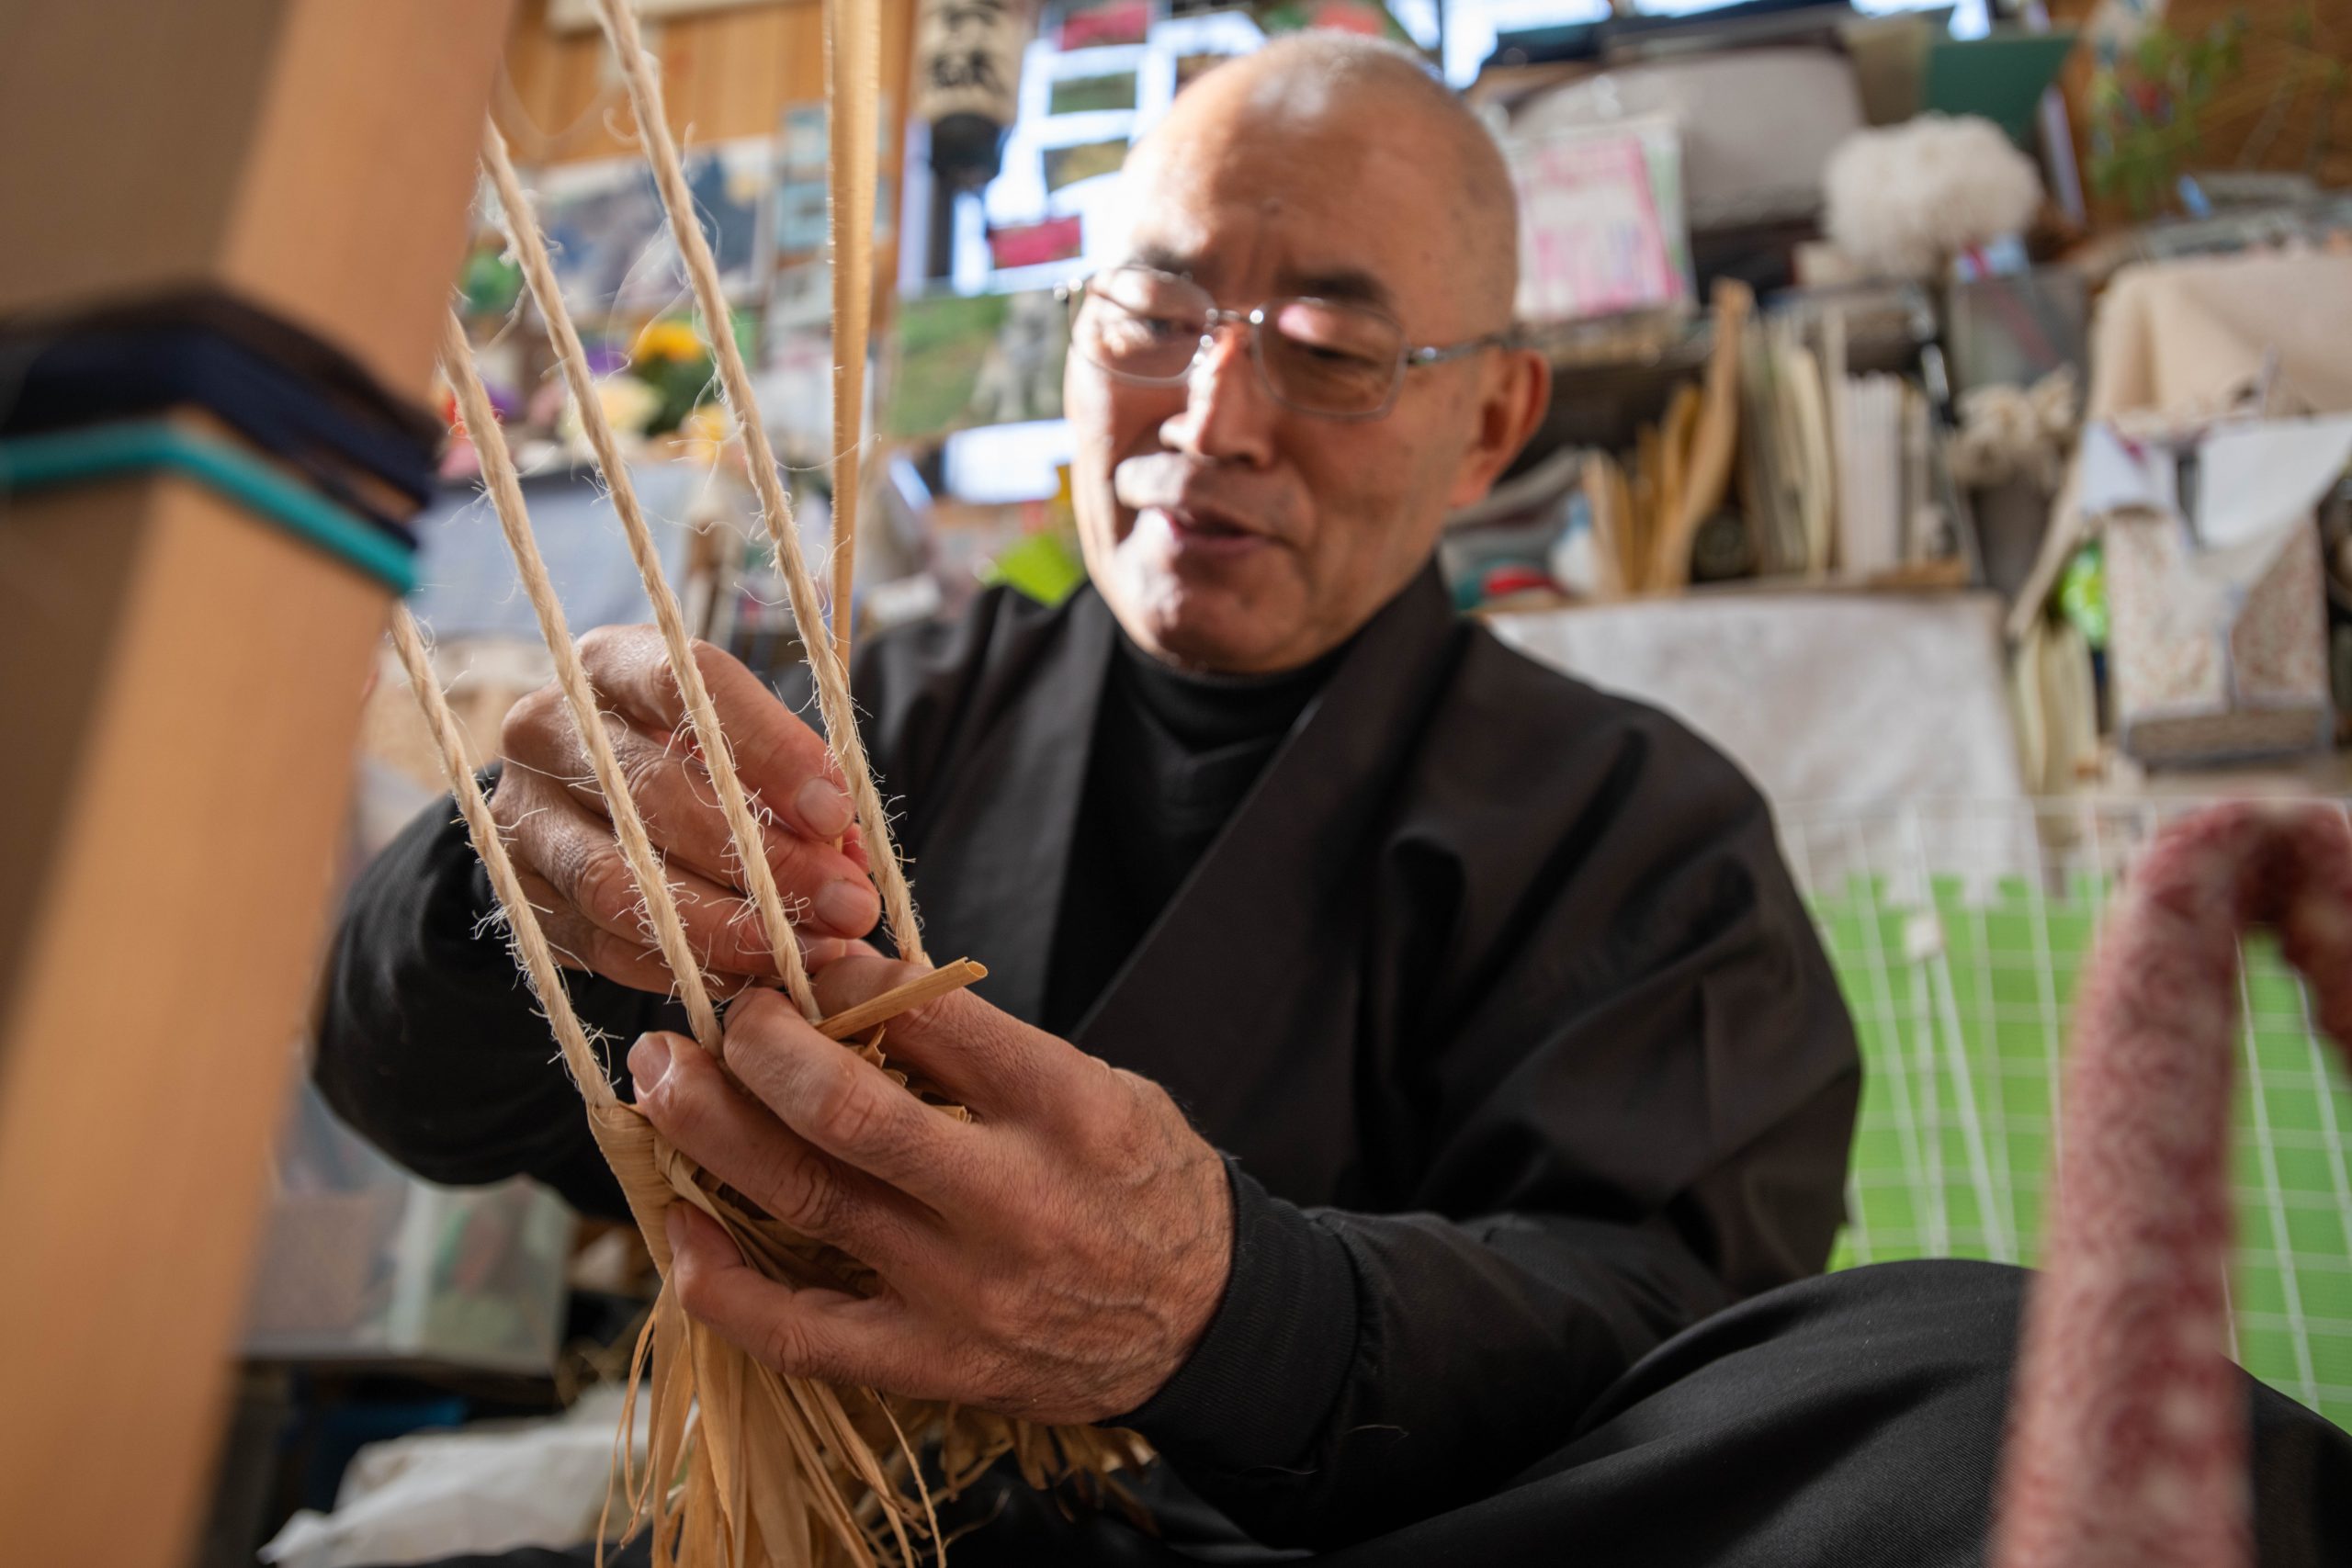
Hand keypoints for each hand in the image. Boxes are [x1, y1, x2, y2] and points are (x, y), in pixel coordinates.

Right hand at [490, 626, 878, 991]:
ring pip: (618, 881)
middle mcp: (548, 729)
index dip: (769, 750)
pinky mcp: (521, 896)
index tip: (837, 813)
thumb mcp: (740, 744)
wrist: (582, 800)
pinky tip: (750, 977)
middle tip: (845, 905)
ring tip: (803, 953)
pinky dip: (683, 967)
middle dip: (765, 861)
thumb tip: (850, 857)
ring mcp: (523, 815)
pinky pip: (603, 944)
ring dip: (725, 927)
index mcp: (610, 665)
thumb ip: (795, 784)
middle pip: (654, 793)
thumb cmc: (689, 758)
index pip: (687, 686)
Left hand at [626, 957, 1234, 1423]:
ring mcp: (966, 1291)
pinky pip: (799, 1331)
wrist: (1209, 1321)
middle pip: (846, 1110)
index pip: (925, 1016)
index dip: (841, 977)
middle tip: (712, 1015)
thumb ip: (987, 1048)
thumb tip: (853, 985)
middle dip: (756, 1048)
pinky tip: (679, 1228)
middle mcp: (1012, 1199)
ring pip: (807, 1202)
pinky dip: (722, 1282)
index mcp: (1065, 1107)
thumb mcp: (1100, 1086)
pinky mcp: (934, 1364)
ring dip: (712, 1133)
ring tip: (660, 1082)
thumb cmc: (1143, 1183)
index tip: (802, 964)